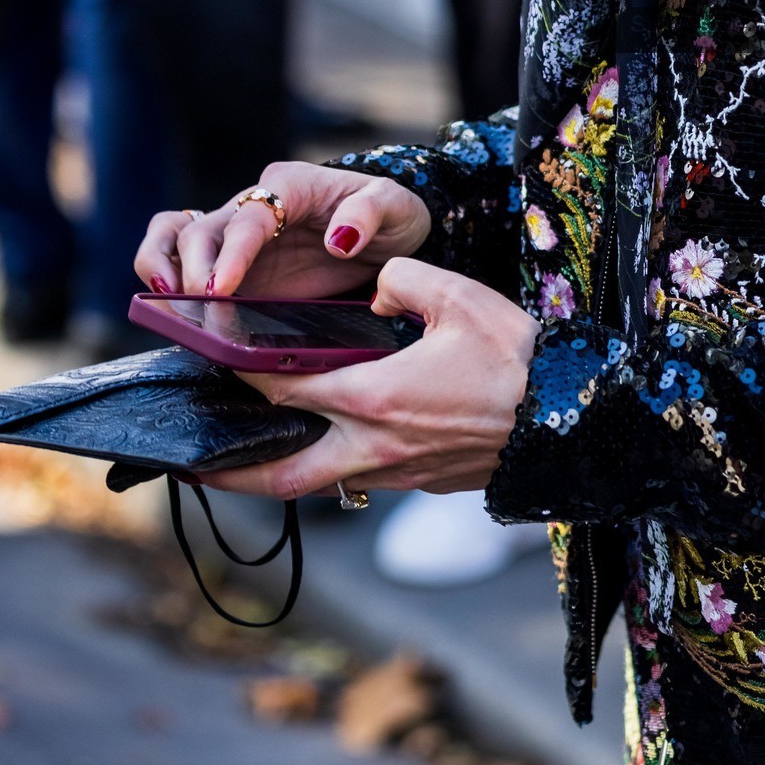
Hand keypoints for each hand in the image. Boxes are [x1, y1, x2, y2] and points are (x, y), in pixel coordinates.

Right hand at [135, 161, 431, 300]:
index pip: (251, 216)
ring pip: (175, 233)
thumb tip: (339, 239)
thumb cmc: (391, 214)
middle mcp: (256, 205)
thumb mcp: (396, 207)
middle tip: (204, 306)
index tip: (222, 288)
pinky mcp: (232, 263)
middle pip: (202, 228)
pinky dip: (164, 272)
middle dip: (194, 268)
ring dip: (161, 263)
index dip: (233, 252)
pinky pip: (180, 254)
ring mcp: (238, 234)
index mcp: (292, 186)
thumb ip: (369, 214)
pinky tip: (169, 305)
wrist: (388, 231)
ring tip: (165, 301)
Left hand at [200, 256, 537, 500]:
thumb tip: (375, 289)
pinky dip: (329, 469)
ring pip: (318, 484)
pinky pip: (358, 481)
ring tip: (249, 461)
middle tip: (191, 466)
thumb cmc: (517, 359)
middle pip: (280, 473)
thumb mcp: (459, 297)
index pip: (283, 389)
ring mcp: (397, 473)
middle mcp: (374, 445)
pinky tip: (326, 448)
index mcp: (373, 397)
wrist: (572, 422)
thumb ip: (401, 280)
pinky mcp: (421, 483)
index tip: (212, 363)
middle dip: (229, 473)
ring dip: (280, 474)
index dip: (240, 375)